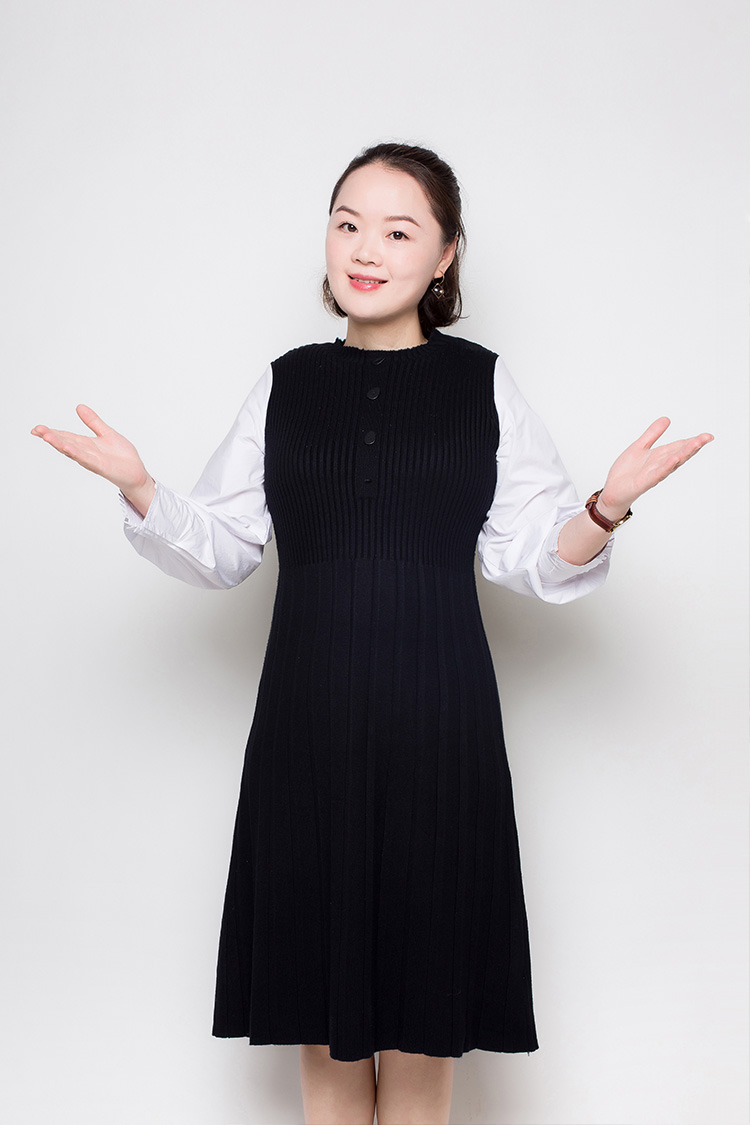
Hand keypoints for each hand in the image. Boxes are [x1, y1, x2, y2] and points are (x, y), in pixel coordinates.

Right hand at [31, 405, 154, 514]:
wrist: (136, 473)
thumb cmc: (122, 456)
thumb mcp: (106, 433)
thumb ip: (93, 421)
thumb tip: (79, 407)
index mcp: (86, 444)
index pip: (65, 436)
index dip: (51, 432)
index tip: (37, 428)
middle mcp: (86, 452)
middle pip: (65, 443)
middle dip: (51, 437)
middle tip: (37, 430)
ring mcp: (93, 460)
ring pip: (73, 451)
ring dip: (60, 444)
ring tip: (47, 437)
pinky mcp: (102, 467)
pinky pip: (87, 459)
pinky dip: (77, 453)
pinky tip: (68, 448)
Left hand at [596, 417, 713, 520]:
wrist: (613, 490)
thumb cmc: (627, 472)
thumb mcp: (640, 446)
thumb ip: (652, 434)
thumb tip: (667, 419)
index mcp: (660, 456)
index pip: (679, 446)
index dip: (693, 441)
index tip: (708, 436)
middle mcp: (660, 465)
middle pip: (680, 453)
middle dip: (693, 446)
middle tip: (707, 438)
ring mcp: (653, 474)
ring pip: (672, 462)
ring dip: (684, 453)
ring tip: (696, 444)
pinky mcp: (644, 482)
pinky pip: (657, 473)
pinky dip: (666, 466)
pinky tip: (674, 459)